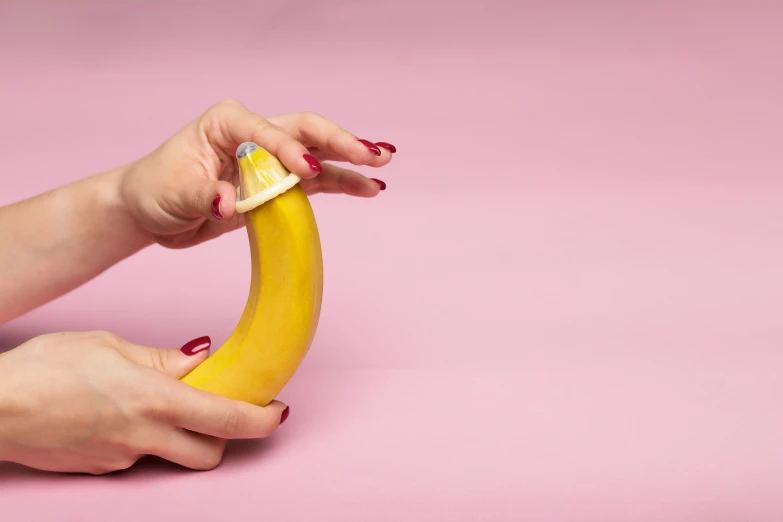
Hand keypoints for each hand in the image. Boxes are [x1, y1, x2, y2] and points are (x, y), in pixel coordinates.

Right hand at [0, 331, 287, 474]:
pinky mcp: (101, 469)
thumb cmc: (46, 367)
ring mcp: (123, 459)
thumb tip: (201, 358)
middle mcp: (145, 437)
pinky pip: (138, 456)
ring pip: (174, 456)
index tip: (278, 412)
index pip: (227, 419)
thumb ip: (162, 360)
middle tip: (218, 407)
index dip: (261, 420)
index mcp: (155, 401)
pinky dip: (145, 438)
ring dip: (182, 436)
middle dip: (225, 436)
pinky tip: (120, 413)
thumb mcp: (111, 347)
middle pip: (210, 453)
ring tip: (159, 404)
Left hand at [119, 99, 395, 247]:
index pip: (267, 132)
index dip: (289, 151)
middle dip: (340, 142)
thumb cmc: (156, 190)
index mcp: (228, 124)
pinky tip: (367, 188)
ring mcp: (270, 159)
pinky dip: (341, 185)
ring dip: (350, 162)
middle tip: (373, 153)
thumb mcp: (173, 194)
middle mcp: (255, 135)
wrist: (151, 212)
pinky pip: (316, 183)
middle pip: (306, 131)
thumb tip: (228, 201)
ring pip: (319, 154)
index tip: (308, 172)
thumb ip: (202, 195)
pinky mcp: (277, 184)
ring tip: (381, 169)